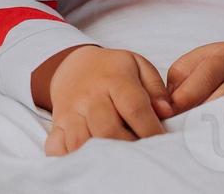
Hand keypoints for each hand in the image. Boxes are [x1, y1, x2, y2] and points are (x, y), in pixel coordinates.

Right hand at [41, 45, 173, 155]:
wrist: (75, 65)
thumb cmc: (112, 70)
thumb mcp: (138, 66)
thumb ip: (156, 88)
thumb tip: (166, 112)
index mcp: (114, 79)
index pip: (135, 108)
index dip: (151, 129)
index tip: (161, 142)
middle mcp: (90, 96)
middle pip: (108, 129)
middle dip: (128, 146)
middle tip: (139, 152)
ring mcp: (71, 111)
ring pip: (81, 141)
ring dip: (100, 155)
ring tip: (117, 157)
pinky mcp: (58, 124)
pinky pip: (57, 146)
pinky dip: (69, 157)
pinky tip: (86, 158)